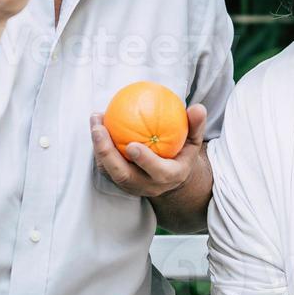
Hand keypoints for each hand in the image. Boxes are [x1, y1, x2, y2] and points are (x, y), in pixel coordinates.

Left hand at [89, 104, 207, 198]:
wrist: (170, 179)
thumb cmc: (181, 154)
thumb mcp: (193, 141)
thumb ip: (195, 126)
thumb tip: (197, 108)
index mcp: (170, 176)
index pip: (157, 172)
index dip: (145, 161)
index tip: (132, 145)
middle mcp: (148, 185)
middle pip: (123, 175)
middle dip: (108, 154)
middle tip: (99, 129)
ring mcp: (131, 186)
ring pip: (109, 171)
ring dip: (98, 148)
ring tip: (96, 122)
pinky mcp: (118, 182)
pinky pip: (104, 166)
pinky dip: (98, 147)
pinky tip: (97, 124)